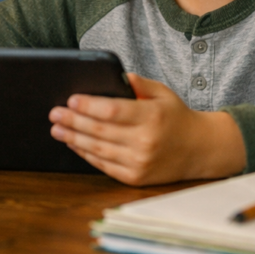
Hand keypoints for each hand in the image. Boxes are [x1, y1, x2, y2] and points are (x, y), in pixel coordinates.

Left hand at [48, 73, 246, 185]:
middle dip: (73, 121)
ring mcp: (139, 162)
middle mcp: (145, 142)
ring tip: (57, 128)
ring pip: (98, 150)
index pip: (112, 111)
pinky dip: (86, 154)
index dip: (89, 106)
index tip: (71, 99)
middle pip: (100, 131)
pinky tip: (74, 144)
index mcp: (152, 117)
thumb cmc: (177, 117)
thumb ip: (139, 84)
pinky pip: (104, 165)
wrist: (200, 150)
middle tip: (54, 113)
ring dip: (73, 138)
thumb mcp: (163, 93)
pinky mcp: (135, 177)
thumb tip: (116, 76)